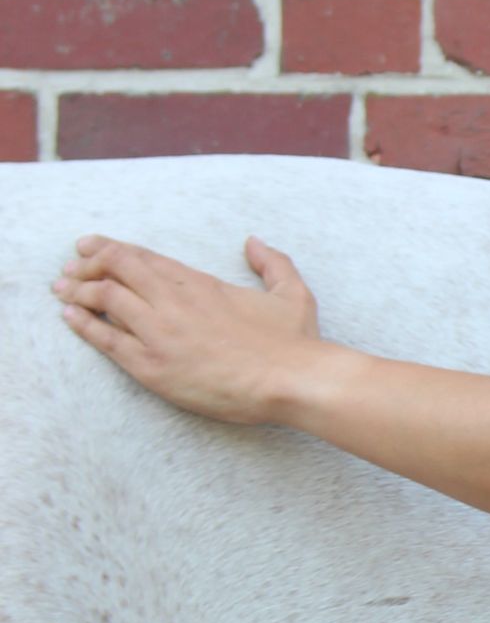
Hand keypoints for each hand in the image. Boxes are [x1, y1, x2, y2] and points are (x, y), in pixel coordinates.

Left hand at [52, 232, 324, 424]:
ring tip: (63, 289)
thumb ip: (272, 262)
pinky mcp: (153, 366)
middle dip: (88, 262)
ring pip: (104, 297)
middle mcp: (174, 301)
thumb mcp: (292, 293)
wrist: (293, 380)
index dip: (111, 248)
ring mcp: (160, 333)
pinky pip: (107, 339)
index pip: (143, 257)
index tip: (90, 246)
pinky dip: (83, 324)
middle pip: (116, 268)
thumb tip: (253, 242)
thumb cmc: (294, 342)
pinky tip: (70, 316)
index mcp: (200, 283)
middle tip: (71, 266)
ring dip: (78, 289)